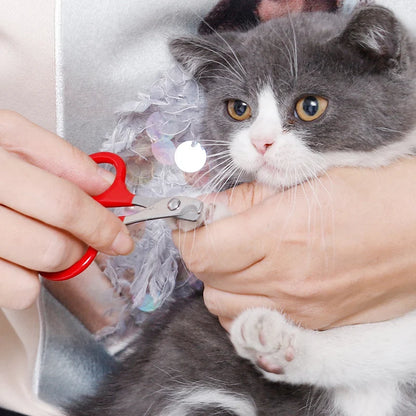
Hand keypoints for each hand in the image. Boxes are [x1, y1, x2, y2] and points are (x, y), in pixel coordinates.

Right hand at [0, 111, 133, 308]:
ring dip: (51, 263)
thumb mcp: (4, 131)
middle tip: (81, 235)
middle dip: (80, 246)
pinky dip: (24, 281)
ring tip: (39, 237)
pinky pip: (12, 293)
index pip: (62, 202)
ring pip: (31, 279)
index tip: (121, 235)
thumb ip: (57, 154)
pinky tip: (14, 254)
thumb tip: (103, 183)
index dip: (101, 223)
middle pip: (52, 247)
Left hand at [173, 158, 415, 330]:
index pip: (202, 250)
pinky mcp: (312, 323)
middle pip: (207, 282)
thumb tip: (204, 208)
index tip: (186, 220)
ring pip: (224, 309)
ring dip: (219, 282)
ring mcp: (299, 309)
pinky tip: (257, 281)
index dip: (185, 234)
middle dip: (201, 254)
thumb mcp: (300, 182)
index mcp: (279, 236)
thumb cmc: (367, 196)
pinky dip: (242, 304)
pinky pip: (253, 322)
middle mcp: (285, 281)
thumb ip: (243, 199)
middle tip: (216, 233)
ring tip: (238, 257)